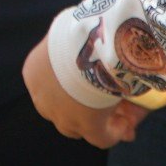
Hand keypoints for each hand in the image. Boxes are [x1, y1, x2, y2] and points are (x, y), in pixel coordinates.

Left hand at [22, 37, 140, 147]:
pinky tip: (128, 129)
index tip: (99, 85)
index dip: (76, 90)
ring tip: (130, 115)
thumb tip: (96, 41)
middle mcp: (43, 99)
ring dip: (106, 121)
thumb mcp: (73, 30)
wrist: (91, 41)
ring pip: (84, 126)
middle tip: (114, 106)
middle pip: (67, 110)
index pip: (53, 88)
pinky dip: (116, 133)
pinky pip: (102, 137)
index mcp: (35, 73)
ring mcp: (63, 116)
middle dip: (90, 110)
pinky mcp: (87, 126)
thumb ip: (77, 41)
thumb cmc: (83, 28)